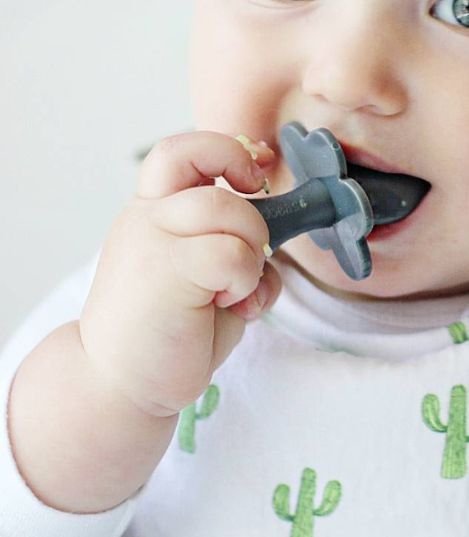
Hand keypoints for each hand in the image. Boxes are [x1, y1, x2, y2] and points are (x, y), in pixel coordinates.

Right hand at [79, 131, 281, 417]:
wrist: (121, 386)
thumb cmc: (171, 330)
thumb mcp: (205, 272)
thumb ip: (230, 242)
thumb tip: (279, 230)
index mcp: (154, 210)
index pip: (182, 150)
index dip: (227, 150)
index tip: (257, 175)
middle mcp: (147, 216)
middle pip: (207, 162)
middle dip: (251, 206)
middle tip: (252, 252)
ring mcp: (150, 240)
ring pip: (226, 208)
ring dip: (251, 248)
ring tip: (236, 288)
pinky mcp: (163, 271)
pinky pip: (231, 253)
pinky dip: (247, 279)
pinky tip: (231, 306)